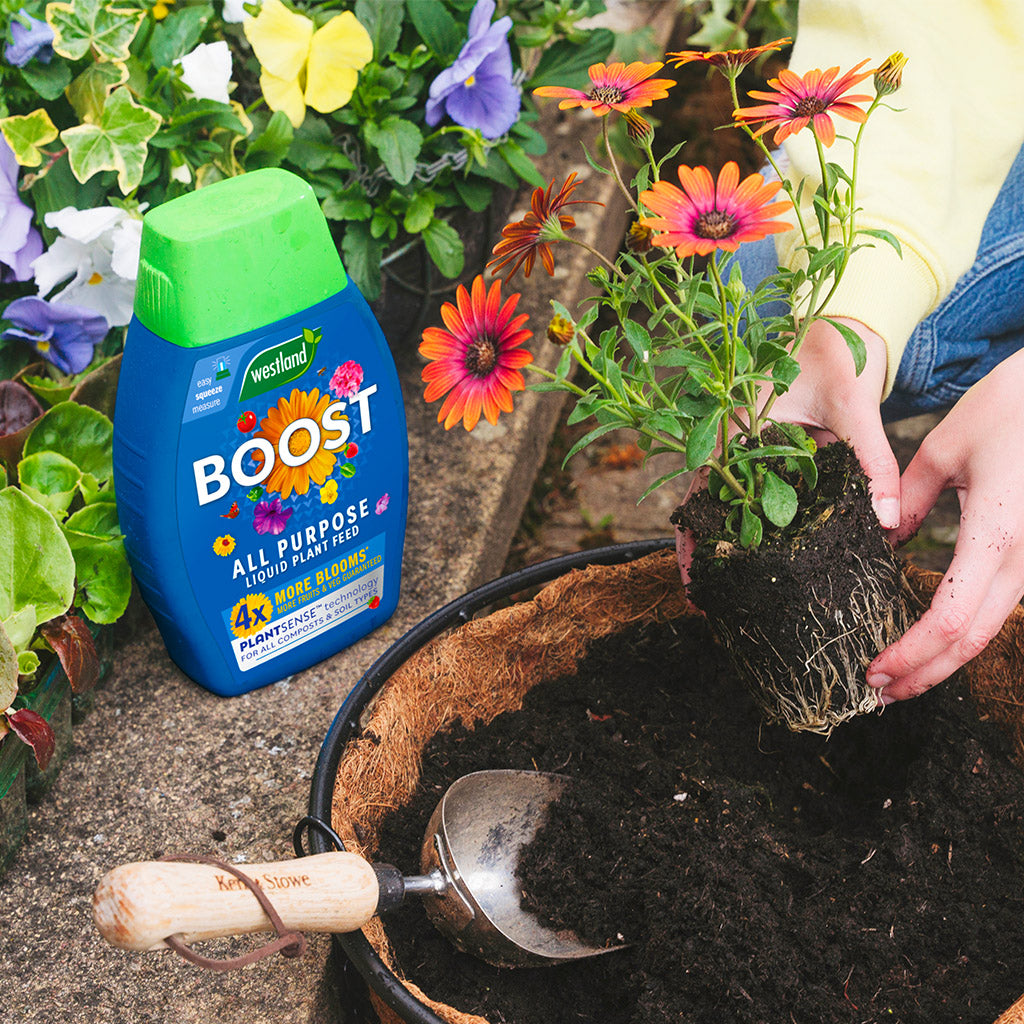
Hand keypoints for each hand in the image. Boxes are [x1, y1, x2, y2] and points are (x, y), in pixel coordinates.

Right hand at [677, 316, 897, 583]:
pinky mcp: (768, 446)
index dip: (694, 539)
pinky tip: (772, 549)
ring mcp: (748, 443)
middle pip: (709, 504)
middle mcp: (732, 436)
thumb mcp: (854, 407)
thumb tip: (886, 520)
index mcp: (735, 423)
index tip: (695, 578)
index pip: (705, 491)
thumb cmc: (838, 351)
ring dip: (729, 540)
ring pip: (730, 500)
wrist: (843, 321)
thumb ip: (870, 462)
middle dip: (706, 552)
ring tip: (732, 586)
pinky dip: (760, 518)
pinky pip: (758, 488)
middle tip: (710, 599)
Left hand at [867, 348, 1023, 701]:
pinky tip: (936, 635)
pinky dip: (967, 629)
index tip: (874, 671)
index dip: (912, 656)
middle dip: (925, 673)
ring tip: (900, 672)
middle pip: (974, 640)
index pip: (951, 620)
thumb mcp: (943, 449)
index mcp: (997, 534)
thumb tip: (885, 539)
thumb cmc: (1013, 405)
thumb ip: (907, 501)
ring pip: (992, 627)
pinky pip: (1004, 602)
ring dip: (945, 657)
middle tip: (879, 691)